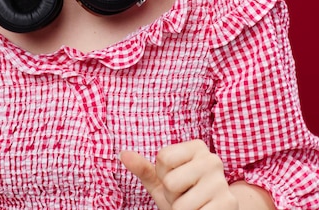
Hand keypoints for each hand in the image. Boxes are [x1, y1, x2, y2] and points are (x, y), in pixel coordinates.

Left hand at [120, 140, 237, 209]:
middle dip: (172, 195)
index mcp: (197, 146)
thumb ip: (144, 168)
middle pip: (171, 181)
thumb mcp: (163, 181)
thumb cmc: (184, 194)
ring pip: (181, 204)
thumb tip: (123, 154)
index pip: (163, 158)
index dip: (163, 175)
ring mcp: (222, 182)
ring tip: (194, 205)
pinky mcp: (228, 204)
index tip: (176, 179)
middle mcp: (212, 159)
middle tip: (185, 195)